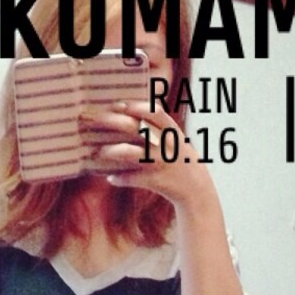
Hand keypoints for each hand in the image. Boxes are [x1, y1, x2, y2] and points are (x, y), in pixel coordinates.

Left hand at [81, 102, 217, 211]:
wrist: (197, 189)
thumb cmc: (181, 160)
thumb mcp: (176, 139)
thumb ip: (158, 127)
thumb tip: (131, 115)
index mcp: (172, 132)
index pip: (154, 112)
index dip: (135, 106)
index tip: (118, 105)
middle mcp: (166, 145)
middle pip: (137, 128)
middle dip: (114, 122)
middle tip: (97, 121)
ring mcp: (160, 163)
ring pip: (131, 153)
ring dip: (112, 152)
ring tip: (99, 152)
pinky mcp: (155, 181)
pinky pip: (133, 178)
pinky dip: (120, 179)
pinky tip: (111, 178)